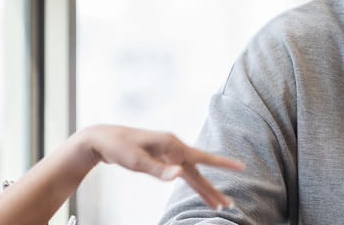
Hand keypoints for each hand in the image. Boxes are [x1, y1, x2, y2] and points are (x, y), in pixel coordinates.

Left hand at [75, 125, 245, 209]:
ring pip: (192, 175)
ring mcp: (169, 154)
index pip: (202, 157)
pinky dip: (191, 183)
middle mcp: (175, 148)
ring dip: (204, 189)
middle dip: (212, 190)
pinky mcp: (163, 159)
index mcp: (172, 145)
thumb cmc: (118, 147)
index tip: (241, 167)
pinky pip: (182, 174)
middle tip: (228, 205)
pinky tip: (197, 189)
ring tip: (217, 204)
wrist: (103, 139)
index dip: (222, 164)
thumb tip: (180, 175)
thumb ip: (159, 169)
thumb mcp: (136, 161)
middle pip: (199, 172)